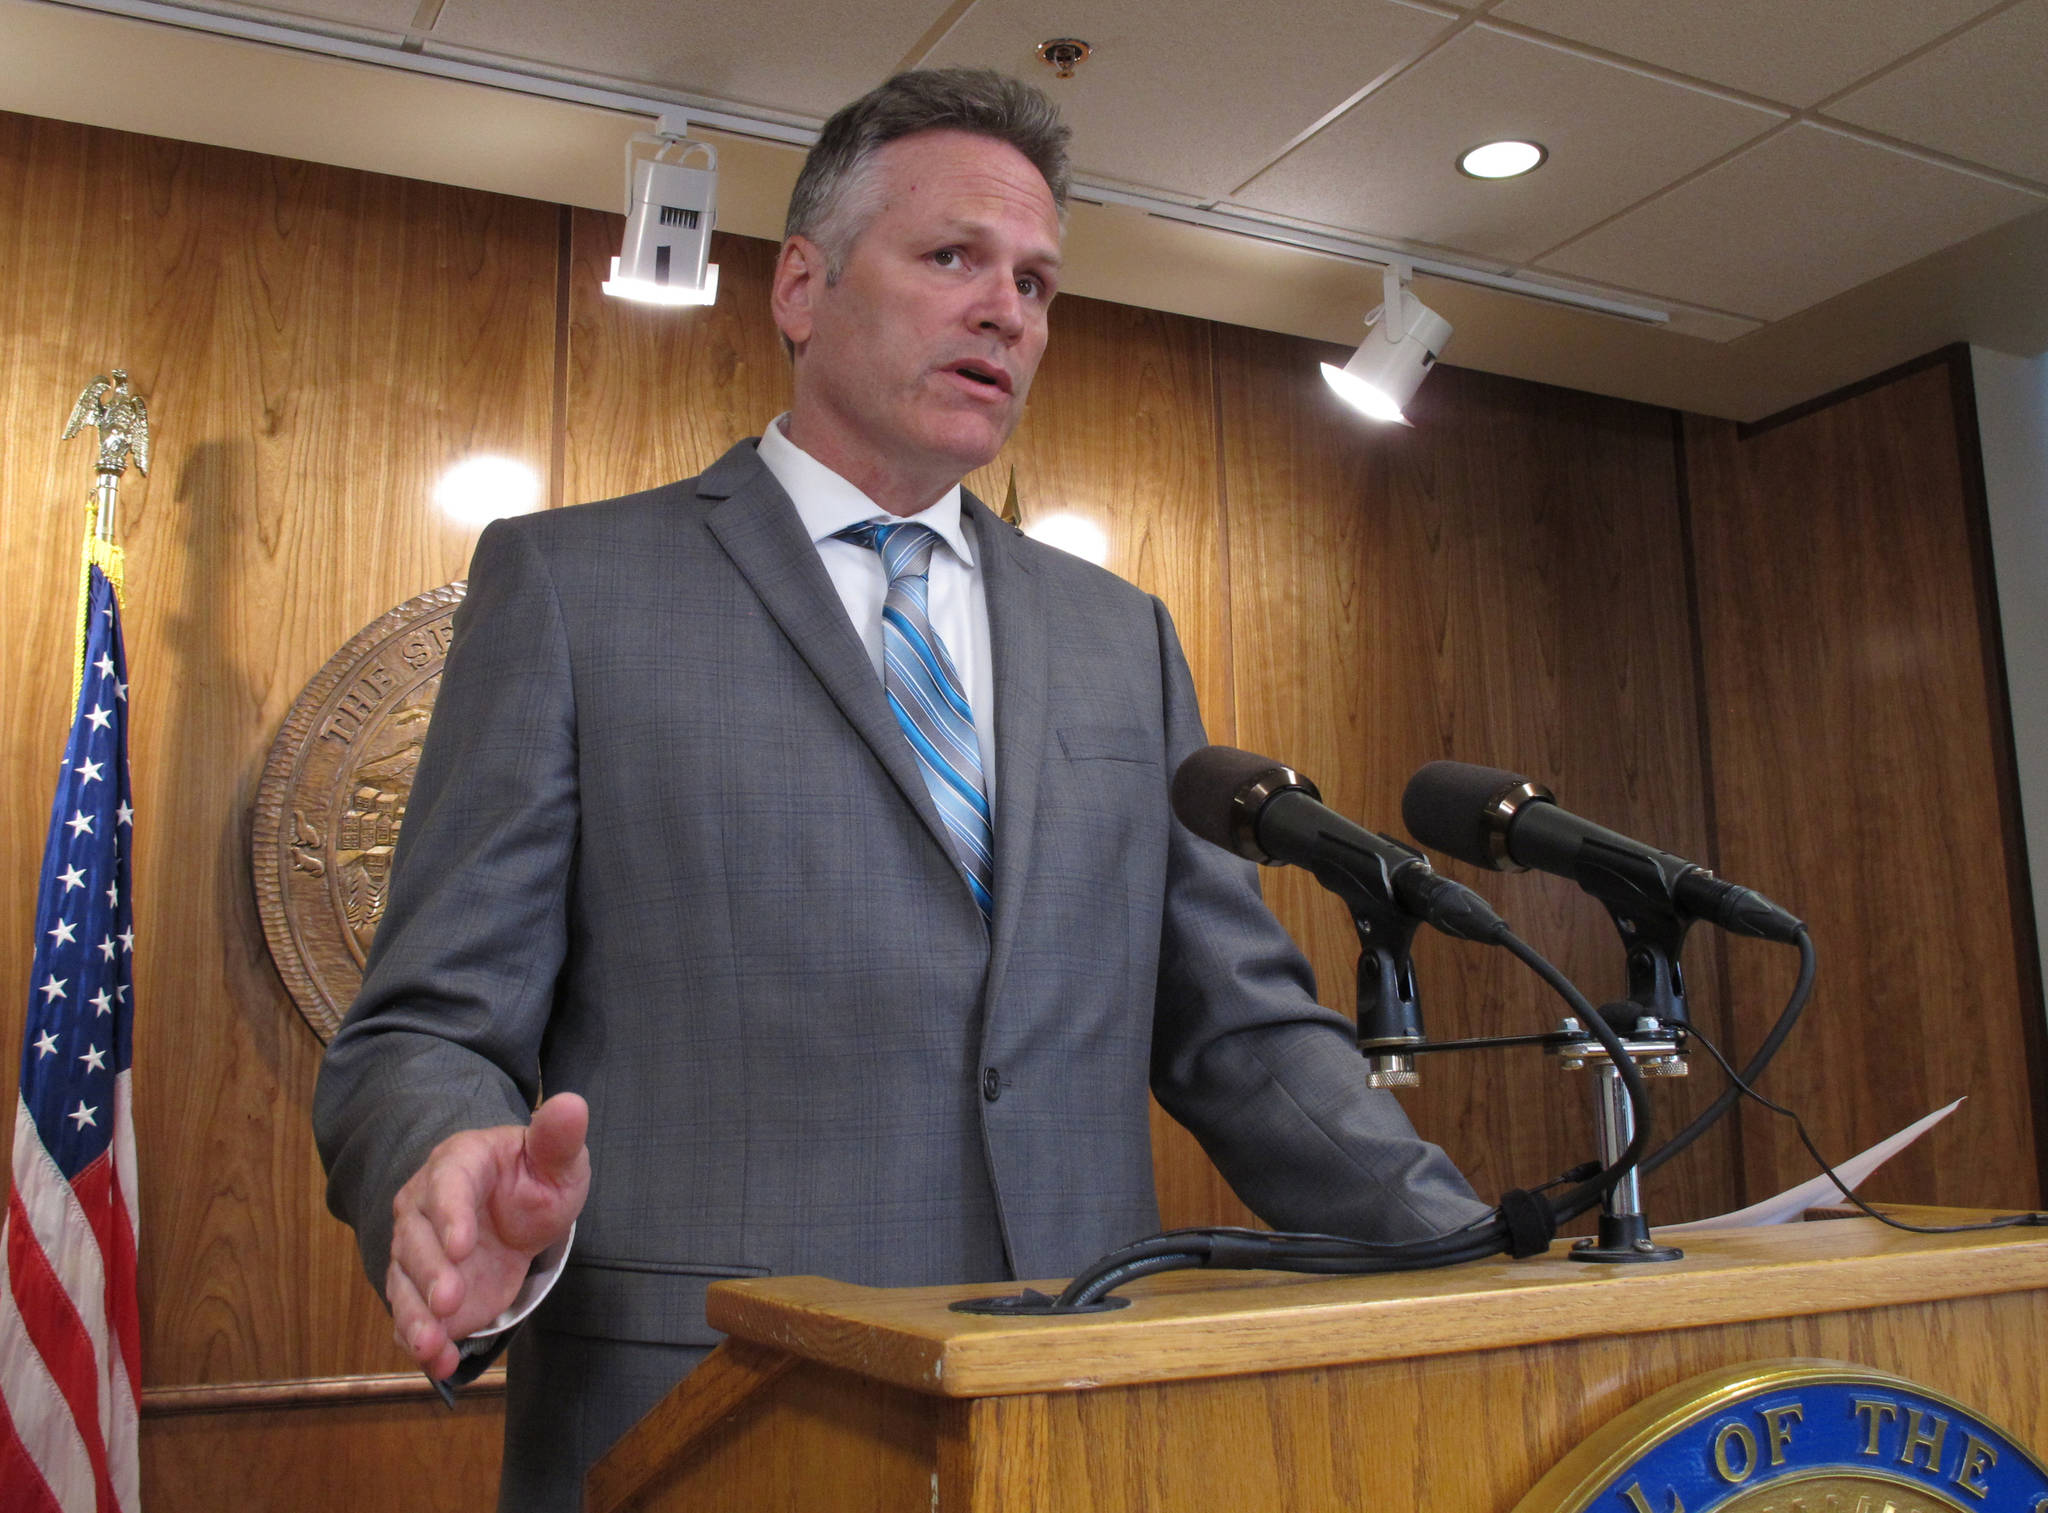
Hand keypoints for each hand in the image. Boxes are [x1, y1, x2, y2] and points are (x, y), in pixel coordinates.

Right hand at [386, 1091, 589, 1380]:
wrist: (515, 1213)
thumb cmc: (535, 1178)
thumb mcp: (557, 1160)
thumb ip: (558, 1138)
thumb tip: (573, 1104)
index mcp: (458, 1164)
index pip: (447, 1186)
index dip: (450, 1215)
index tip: (462, 1245)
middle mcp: (424, 1207)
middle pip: (416, 1240)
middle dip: (431, 1273)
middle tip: (450, 1301)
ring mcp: (419, 1252)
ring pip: (404, 1282)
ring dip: (416, 1316)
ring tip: (433, 1345)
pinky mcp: (422, 1291)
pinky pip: (412, 1315)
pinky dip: (421, 1341)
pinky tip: (439, 1364)